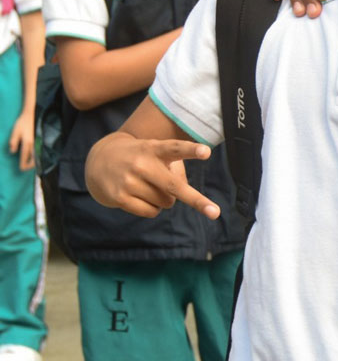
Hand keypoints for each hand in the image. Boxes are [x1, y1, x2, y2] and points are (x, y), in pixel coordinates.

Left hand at [8, 109, 34, 170]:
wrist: (32, 115)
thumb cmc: (22, 123)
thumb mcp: (15, 131)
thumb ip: (13, 142)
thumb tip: (12, 152)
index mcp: (27, 143)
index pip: (25, 158)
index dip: (23, 165)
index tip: (20, 169)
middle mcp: (34, 144)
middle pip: (34, 159)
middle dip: (30, 165)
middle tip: (25, 167)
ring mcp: (39, 143)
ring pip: (38, 156)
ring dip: (34, 162)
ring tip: (29, 164)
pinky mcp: (41, 141)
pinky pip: (40, 152)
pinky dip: (38, 156)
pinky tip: (35, 157)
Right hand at [85, 134, 220, 219]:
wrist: (99, 161)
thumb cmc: (141, 157)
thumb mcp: (156, 153)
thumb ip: (175, 169)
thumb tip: (181, 194)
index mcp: (155, 148)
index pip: (175, 148)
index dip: (191, 150)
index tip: (207, 152)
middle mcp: (142, 164)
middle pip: (174, 186)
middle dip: (196, 200)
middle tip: (215, 212)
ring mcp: (129, 181)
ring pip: (166, 202)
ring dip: (165, 199)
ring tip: (150, 186)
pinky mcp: (119, 197)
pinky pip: (151, 211)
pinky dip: (153, 208)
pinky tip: (140, 196)